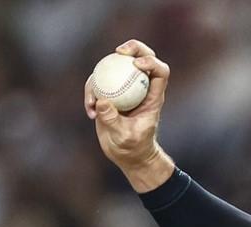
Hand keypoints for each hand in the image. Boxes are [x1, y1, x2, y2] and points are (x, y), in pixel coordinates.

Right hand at [84, 40, 173, 188]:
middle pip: (141, 58)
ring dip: (100, 75)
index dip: (151, 61)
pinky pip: (98, 83)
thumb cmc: (133, 148)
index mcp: (153, 97)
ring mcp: (124, 89)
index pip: (160, 72)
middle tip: (118, 52)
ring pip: (116, 67)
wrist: (128, 155)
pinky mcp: (109, 93)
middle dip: (133, 48)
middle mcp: (140, 88)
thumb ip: (113, 121)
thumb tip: (101, 102)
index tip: (136, 64)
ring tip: (92, 102)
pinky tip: (89, 110)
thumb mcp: (124, 137)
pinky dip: (91, 93)